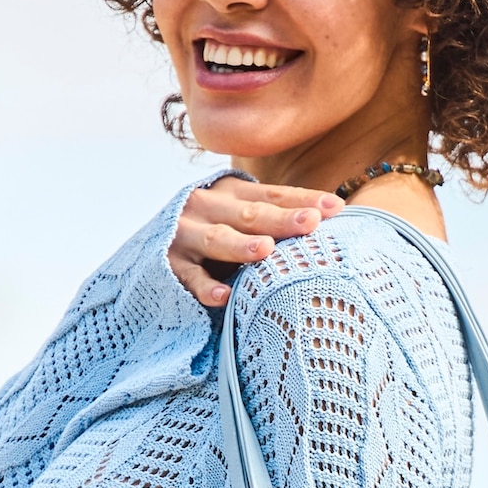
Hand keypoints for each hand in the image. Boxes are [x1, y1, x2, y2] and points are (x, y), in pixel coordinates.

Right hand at [167, 177, 341, 309]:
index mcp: (230, 191)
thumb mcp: (239, 215)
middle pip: (249, 214)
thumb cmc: (213, 232)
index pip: (272, 195)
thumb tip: (335, 215)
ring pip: (216, 240)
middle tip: (310, 223)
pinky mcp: (168, 265)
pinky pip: (189, 277)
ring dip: (241, 246)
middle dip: (281, 219)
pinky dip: (205, 287)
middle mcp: (206, 206)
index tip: (335, 208)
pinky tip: (223, 297)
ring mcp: (184, 235)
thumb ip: (272, 214)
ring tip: (266, 250)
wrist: (153, 248)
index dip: (302, 200)